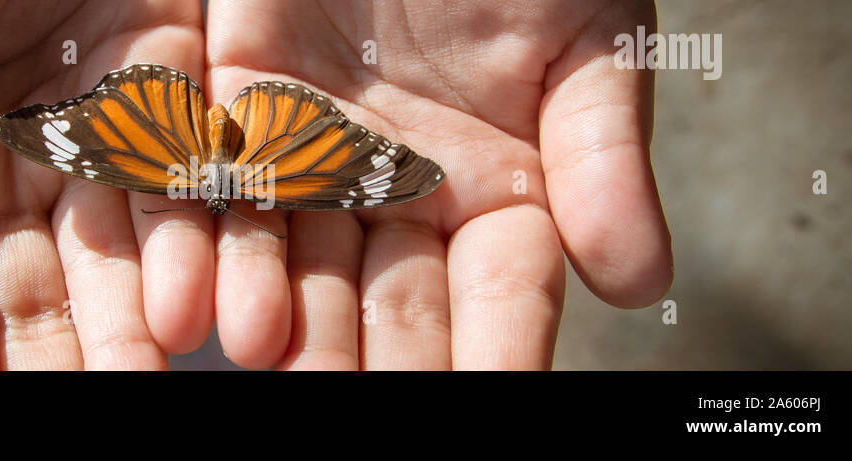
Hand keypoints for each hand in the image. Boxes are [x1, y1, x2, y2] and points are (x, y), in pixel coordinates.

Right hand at [0, 0, 210, 368]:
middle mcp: (5, 171)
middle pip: (36, 291)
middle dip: (63, 356)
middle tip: (96, 409)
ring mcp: (94, 136)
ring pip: (125, 249)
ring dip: (147, 310)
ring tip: (162, 365)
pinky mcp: (170, 89)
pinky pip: (196, 171)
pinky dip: (212, 227)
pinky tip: (226, 284)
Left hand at [204, 0, 671, 368]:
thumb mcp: (589, 37)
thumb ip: (603, 155)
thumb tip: (642, 284)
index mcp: (501, 187)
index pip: (504, 290)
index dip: (499, 351)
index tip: (494, 403)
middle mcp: (405, 191)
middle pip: (390, 298)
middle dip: (378, 361)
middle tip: (358, 415)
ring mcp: (320, 155)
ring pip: (297, 258)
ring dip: (285, 316)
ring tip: (274, 363)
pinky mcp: (245, 108)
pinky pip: (223, 185)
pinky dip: (213, 240)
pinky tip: (209, 300)